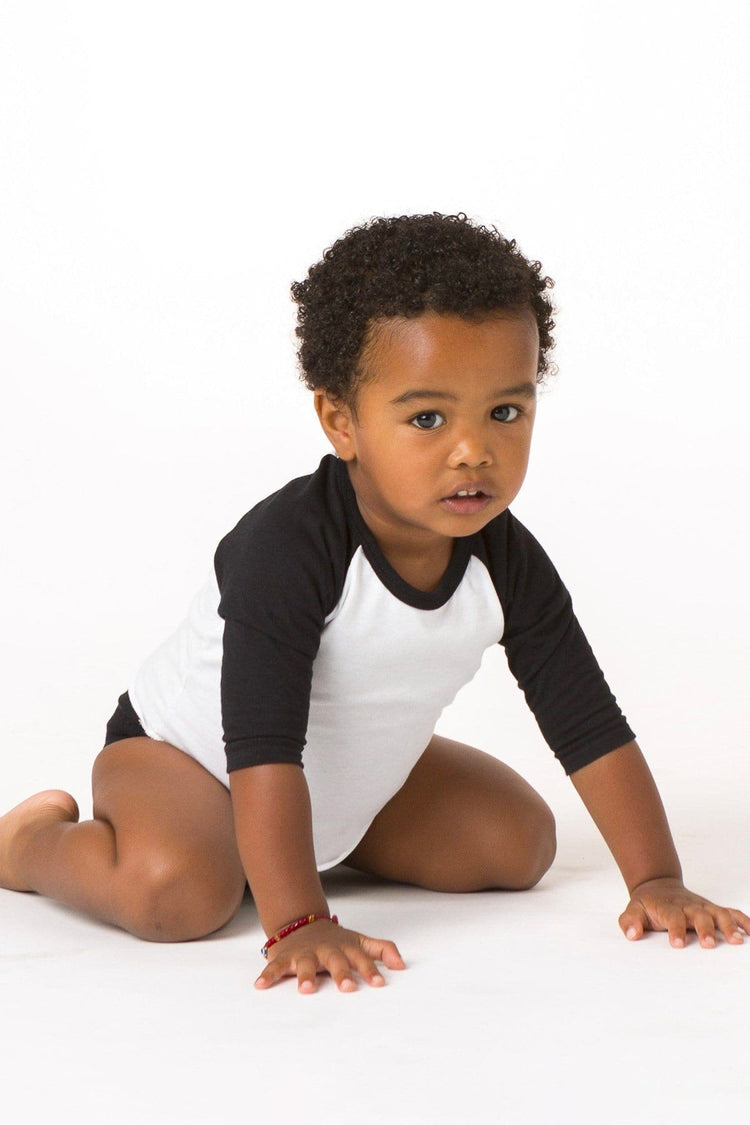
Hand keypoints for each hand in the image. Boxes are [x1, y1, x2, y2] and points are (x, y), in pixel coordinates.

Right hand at [254, 919, 405, 992]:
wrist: (300, 920)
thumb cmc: (335, 939)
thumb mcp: (359, 941)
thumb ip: (382, 949)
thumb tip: (403, 966)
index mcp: (345, 947)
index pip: (361, 958)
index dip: (370, 970)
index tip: (379, 983)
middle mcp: (326, 949)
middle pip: (335, 960)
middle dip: (342, 973)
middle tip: (348, 988)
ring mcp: (304, 953)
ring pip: (305, 964)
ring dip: (305, 976)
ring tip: (307, 990)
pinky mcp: (284, 957)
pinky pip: (275, 966)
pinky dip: (268, 974)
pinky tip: (261, 985)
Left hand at [620, 877, 749, 947]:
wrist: (658, 886)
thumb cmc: (647, 904)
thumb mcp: (633, 910)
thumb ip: (629, 922)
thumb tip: (632, 934)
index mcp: (668, 907)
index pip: (672, 917)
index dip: (675, 929)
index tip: (677, 944)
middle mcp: (688, 906)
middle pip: (699, 915)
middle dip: (705, 929)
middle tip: (709, 945)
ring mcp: (703, 906)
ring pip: (718, 913)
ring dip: (728, 925)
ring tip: (737, 941)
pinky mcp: (712, 909)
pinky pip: (731, 912)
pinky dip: (743, 920)